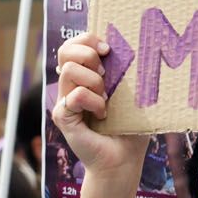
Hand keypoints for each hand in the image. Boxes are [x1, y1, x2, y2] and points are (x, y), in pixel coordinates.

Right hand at [54, 32, 149, 176]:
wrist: (124, 158)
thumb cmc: (131, 126)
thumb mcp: (133, 93)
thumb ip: (127, 71)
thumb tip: (135, 46)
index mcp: (86, 76)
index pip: (73, 45)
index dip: (87, 39)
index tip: (108, 50)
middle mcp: (71, 86)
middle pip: (65, 51)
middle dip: (88, 55)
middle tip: (105, 75)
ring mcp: (65, 100)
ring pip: (70, 70)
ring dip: (95, 82)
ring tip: (106, 100)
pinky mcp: (62, 116)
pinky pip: (76, 95)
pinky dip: (94, 102)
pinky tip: (103, 115)